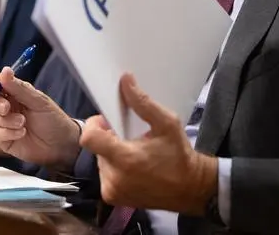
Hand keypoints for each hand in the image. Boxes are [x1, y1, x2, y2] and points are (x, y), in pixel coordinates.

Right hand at [0, 67, 80, 167]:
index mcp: (17, 94)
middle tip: (7, 108)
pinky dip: (7, 133)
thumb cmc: (53, 120)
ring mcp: (5, 124)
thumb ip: (19, 88)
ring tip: (23, 123)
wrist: (61, 145)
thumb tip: (5, 71)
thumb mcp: (38, 101)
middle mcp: (9, 108)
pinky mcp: (3, 139)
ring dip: (5, 121)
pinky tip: (22, 133)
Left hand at [81, 74, 216, 214]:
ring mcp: (112, 191)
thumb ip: (143, 103)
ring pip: (100, 160)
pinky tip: (133, 167)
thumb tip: (125, 80)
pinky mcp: (113, 198)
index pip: (89, 138)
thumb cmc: (178, 154)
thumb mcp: (167, 123)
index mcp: (125, 158)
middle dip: (109, 138)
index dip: (95, 124)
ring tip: (134, 152)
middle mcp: (113, 178)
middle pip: (96, 147)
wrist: (189, 189)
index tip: (109, 121)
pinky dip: (114, 168)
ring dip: (111, 153)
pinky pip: (105, 175)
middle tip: (130, 137)